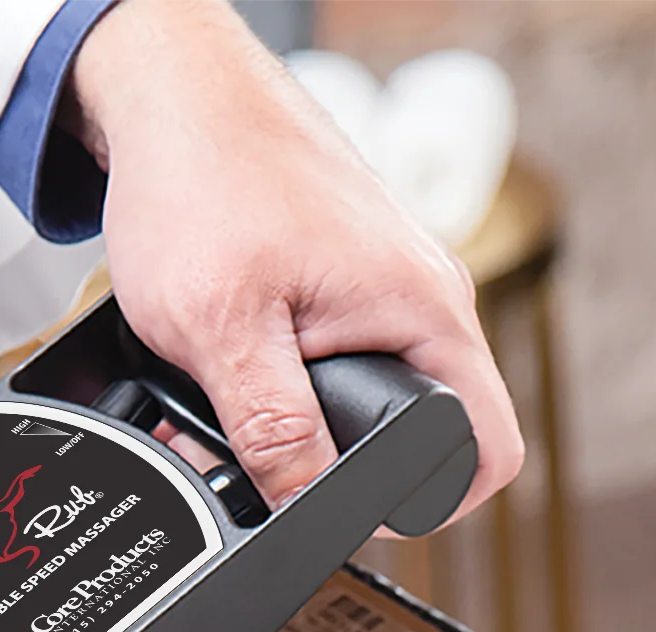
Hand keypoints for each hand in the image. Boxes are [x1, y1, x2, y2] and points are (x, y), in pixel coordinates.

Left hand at [68, 0, 523, 520]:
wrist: (167, 90)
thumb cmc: (202, 174)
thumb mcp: (224, 332)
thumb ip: (274, 433)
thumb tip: (308, 514)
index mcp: (426, 312)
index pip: (488, 451)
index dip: (430, 506)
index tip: (355, 516)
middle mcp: (423, 300)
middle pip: (423, 435)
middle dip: (345, 470)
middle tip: (273, 467)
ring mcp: (386, 289)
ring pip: (371, 401)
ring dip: (304, 428)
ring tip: (237, 410)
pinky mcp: (346, 283)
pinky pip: (338, 360)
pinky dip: (286, 383)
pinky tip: (232, 372)